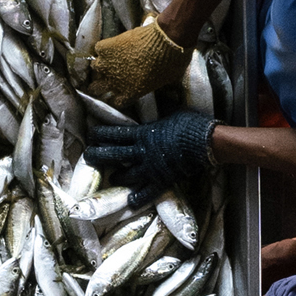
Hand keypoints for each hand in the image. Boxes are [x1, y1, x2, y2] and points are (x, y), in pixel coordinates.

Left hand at [82, 111, 218, 207]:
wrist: (207, 143)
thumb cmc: (190, 124)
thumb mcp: (173, 110)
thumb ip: (160, 107)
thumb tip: (156, 94)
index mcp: (143, 134)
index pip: (116, 134)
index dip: (101, 134)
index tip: (90, 134)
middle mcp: (142, 152)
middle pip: (114, 154)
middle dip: (98, 155)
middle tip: (88, 156)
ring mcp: (150, 169)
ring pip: (127, 175)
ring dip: (117, 176)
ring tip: (112, 178)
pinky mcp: (161, 181)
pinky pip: (147, 193)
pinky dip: (138, 198)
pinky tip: (130, 202)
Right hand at [89, 17, 189, 108]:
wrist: (167, 40)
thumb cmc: (171, 63)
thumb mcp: (165, 81)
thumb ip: (152, 85)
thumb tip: (157, 83)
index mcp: (129, 94)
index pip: (115, 102)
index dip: (115, 97)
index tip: (116, 93)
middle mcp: (114, 82)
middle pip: (96, 89)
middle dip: (97, 86)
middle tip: (101, 79)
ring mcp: (107, 65)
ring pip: (95, 67)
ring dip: (101, 64)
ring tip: (107, 59)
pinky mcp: (106, 48)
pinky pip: (99, 49)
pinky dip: (104, 47)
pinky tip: (111, 44)